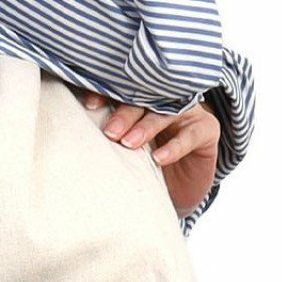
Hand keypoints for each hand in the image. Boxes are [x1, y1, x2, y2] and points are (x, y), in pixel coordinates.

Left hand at [84, 94, 221, 218]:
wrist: (180, 191)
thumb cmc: (148, 166)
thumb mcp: (127, 151)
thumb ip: (110, 136)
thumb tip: (74, 131)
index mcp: (144, 100)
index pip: (125, 90)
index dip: (107, 94)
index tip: (89, 104)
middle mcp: (166, 101)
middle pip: (145, 99)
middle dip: (125, 114)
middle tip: (109, 131)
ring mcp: (188, 113)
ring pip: (167, 112)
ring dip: (146, 127)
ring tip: (129, 143)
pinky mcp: (207, 130)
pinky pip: (191, 135)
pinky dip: (174, 147)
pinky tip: (159, 158)